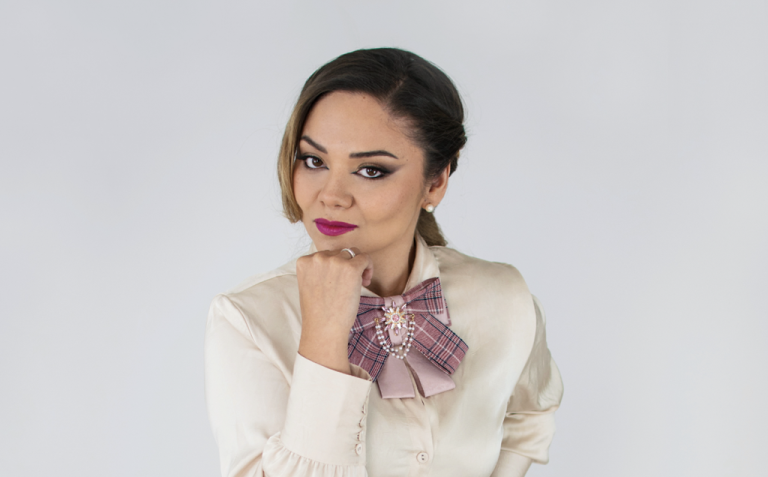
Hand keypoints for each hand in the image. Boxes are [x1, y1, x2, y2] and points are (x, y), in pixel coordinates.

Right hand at [296, 247, 373, 374]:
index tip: (337, 281)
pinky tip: (366, 281)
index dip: (335, 266)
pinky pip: (365, 258)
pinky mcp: (351, 268)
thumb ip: (318, 270)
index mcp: (304, 261)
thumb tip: (338, 260)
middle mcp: (318, 258)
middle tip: (350, 284)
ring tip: (358, 283)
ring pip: (353, 254)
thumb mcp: (310, 285)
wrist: (324, 329)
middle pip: (339, 253)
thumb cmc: (318, 312)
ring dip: (358, 266)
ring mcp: (334, 262)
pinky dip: (368, 267)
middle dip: (347, 265)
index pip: (325, 254)